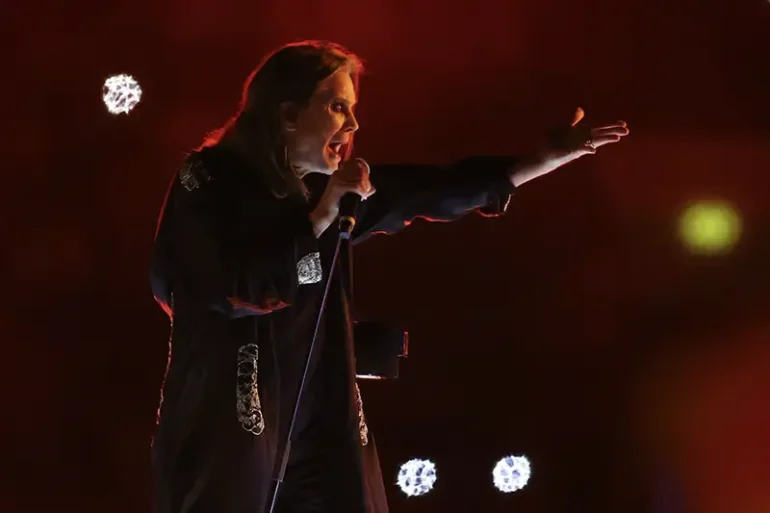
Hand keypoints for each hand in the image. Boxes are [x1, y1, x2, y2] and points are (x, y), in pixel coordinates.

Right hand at [310, 158, 375, 236]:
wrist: (323, 214)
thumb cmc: (336, 205)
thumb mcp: (349, 195)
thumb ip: (360, 190)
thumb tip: (373, 188)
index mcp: (338, 174)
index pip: (356, 164)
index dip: (365, 172)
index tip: (367, 184)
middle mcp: (337, 174)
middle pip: (359, 171)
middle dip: (366, 182)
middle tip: (366, 191)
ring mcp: (337, 180)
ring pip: (359, 180)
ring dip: (365, 188)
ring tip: (364, 195)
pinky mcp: (338, 188)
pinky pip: (356, 187)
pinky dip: (362, 193)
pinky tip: (362, 197)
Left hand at [509, 108, 629, 186]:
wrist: (543, 154)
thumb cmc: (553, 141)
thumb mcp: (563, 128)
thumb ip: (573, 120)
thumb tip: (580, 110)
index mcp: (582, 133)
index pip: (599, 128)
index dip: (611, 125)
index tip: (624, 123)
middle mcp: (582, 140)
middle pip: (600, 134)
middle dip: (613, 132)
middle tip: (627, 131)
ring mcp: (577, 146)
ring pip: (594, 142)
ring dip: (604, 140)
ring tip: (617, 138)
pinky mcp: (570, 152)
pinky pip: (580, 150)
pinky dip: (586, 149)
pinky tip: (594, 150)